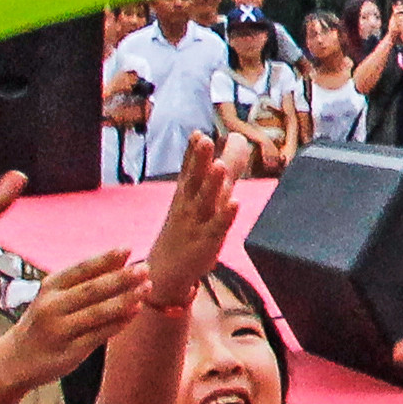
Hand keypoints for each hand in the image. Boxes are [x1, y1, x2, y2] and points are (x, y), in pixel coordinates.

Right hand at [0, 248, 144, 386]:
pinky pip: (99, 335)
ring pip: (97, 313)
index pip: (80, 269)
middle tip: (145, 268)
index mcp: (50, 287)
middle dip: (120, 278)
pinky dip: (118, 322)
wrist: (18, 358)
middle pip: (91, 290)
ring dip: (124, 300)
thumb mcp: (57, 295)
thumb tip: (123, 255)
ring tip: (146, 288)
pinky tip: (135, 312)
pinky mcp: (70, 352)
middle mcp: (52, 306)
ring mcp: (60, 330)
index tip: (128, 248)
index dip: (105, 258)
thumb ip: (89, 278)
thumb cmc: (46, 320)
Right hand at [145, 132, 235, 300]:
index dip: (192, 151)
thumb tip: (238, 138)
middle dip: (198, 160)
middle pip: (194, 179)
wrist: (164, 270)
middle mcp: (189, 204)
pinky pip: (217, 227)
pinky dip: (225, 215)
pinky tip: (235, 202)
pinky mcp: (208, 241)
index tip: (197, 133)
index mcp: (186, 192)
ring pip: (205, 201)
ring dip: (211, 183)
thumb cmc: (187, 227)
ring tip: (218, 166)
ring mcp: (197, 223)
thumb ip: (225, 167)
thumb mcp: (202, 194)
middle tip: (204, 140)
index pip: (188, 168)